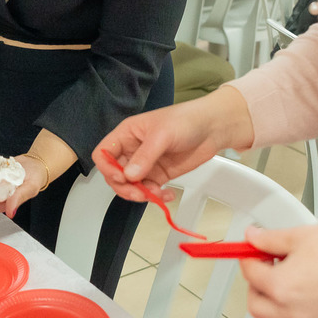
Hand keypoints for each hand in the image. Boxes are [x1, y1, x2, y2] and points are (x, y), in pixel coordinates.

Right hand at [93, 86, 252, 202]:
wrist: (213, 128)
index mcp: (127, 134)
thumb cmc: (186, 121)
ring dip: (140, 194)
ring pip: (130, 186)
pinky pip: (148, 190)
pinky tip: (167, 194)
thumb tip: (128, 176)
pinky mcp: (159, 174)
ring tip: (156, 194)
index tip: (121, 177)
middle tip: (140, 193)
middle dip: (124, 187)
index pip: (103, 153)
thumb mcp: (163, 135)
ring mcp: (146, 164)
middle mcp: (132, 150)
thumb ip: (145, 156)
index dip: (107, 168)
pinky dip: (155, 196)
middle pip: (114, 174)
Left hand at [240, 223, 317, 317]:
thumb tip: (253, 238)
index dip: (249, 256)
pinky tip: (306, 291)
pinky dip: (293, 311)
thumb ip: (271, 239)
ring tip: (288, 277)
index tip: (254, 248)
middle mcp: (292, 312)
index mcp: (281, 287)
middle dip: (255, 284)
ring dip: (273, 301)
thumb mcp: (303, 235)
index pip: (250, 274)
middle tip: (266, 265)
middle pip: (256, 305)